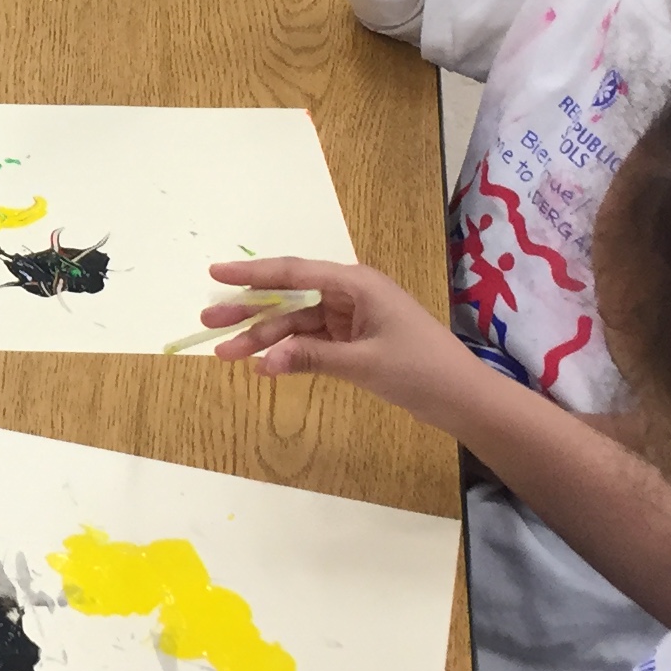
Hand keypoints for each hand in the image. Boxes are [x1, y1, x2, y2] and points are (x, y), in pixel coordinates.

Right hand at [196, 257, 489, 428]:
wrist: (461, 397)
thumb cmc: (420, 369)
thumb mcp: (363, 363)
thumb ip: (311, 358)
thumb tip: (262, 362)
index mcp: (356, 284)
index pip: (294, 273)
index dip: (252, 274)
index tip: (215, 274)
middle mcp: (350, 295)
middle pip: (289, 297)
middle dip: (249, 311)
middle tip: (209, 322)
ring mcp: (351, 319)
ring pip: (296, 323)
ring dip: (264, 338)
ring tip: (225, 354)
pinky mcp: (353, 342)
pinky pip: (311, 342)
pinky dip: (288, 352)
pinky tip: (262, 364)